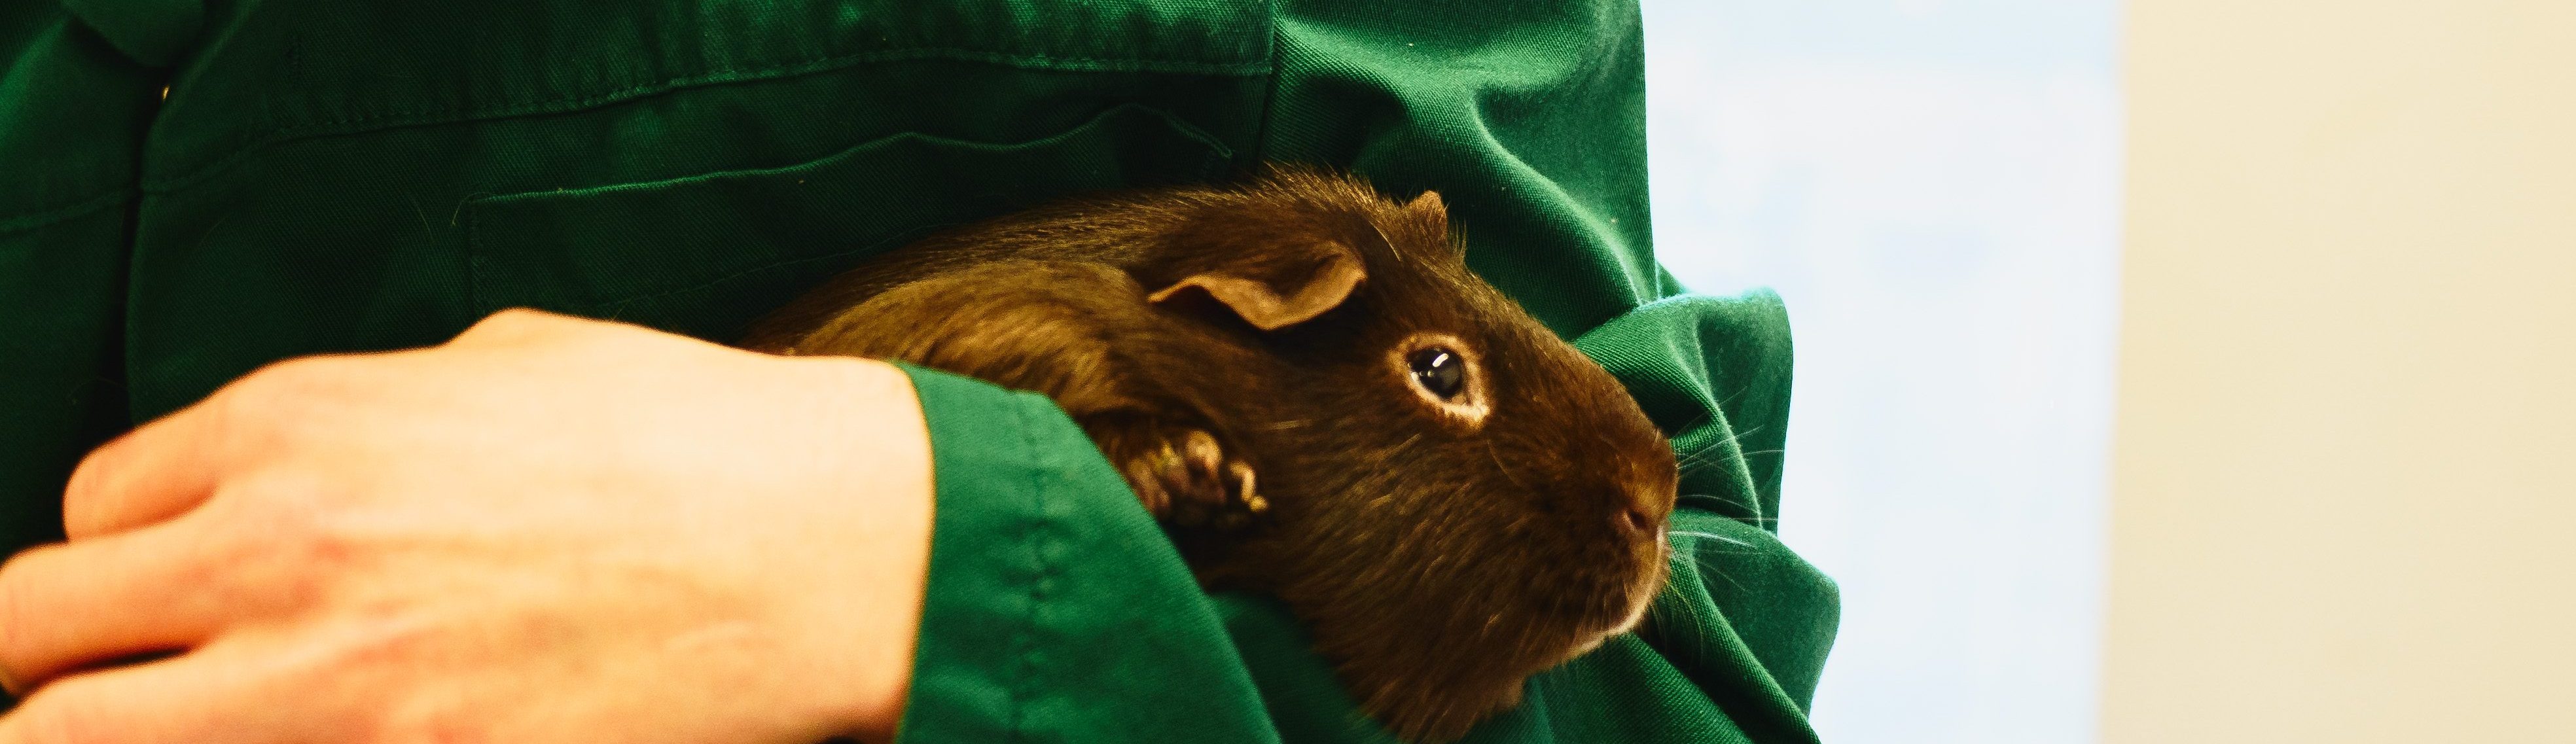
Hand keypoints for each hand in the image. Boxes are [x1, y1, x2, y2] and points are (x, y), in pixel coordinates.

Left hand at [0, 309, 933, 742]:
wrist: (832, 547)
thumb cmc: (693, 438)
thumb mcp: (505, 363)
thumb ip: (364, 412)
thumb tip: (295, 467)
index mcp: (297, 425)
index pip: (93, 510)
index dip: (139, 559)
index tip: (198, 588)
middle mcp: (278, 550)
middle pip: (28, 641)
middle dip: (67, 666)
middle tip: (146, 685)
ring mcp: (334, 689)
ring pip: (72, 743)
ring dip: (121, 736)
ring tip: (221, 724)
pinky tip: (357, 738)